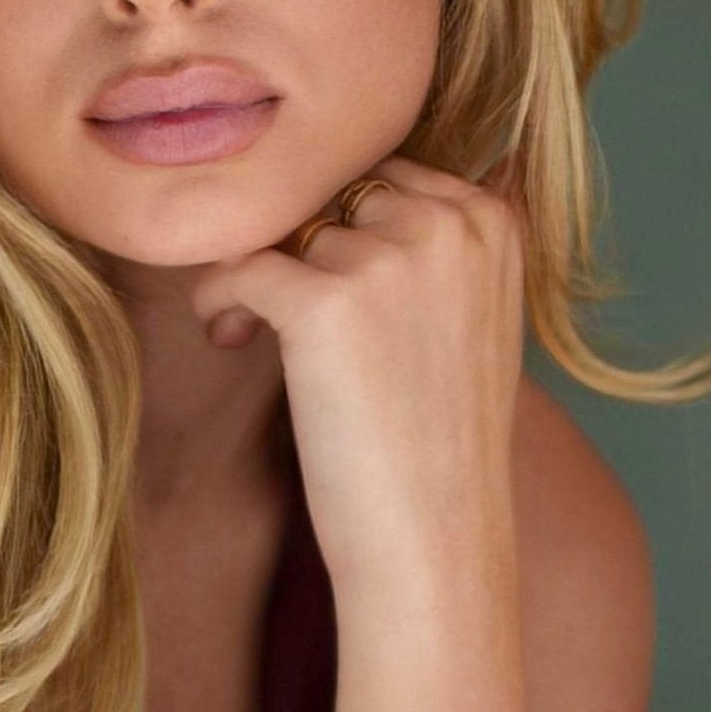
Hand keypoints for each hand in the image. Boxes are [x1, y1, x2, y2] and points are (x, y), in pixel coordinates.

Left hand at [189, 155, 525, 604]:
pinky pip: (237, 266)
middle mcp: (448, 224)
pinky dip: (217, 298)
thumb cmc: (441, 440)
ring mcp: (388, 260)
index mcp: (494, 219)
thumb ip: (440, 245)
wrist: (434, 539)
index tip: (322, 279)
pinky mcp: (323, 304)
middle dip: (296, 243)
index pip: (387, 172)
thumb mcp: (476, 318)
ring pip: (283, 230)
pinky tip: (227, 336)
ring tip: (261, 340)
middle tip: (277, 307)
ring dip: (257, 278)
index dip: (340, 223)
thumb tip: (372, 186)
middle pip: (332, 193)